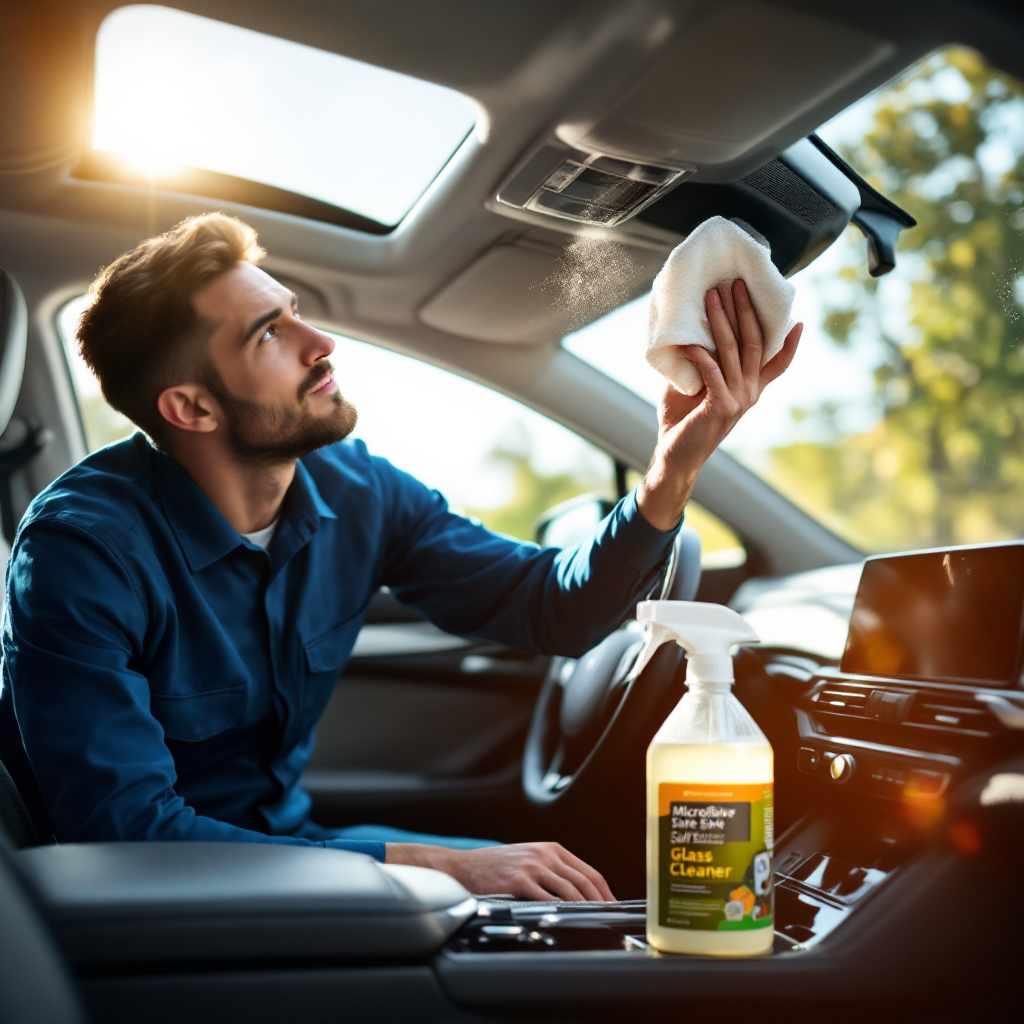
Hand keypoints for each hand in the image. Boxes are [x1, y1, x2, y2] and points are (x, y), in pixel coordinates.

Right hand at [385, 841, 615, 900]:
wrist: (464, 867)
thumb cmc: (496, 867)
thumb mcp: (528, 859)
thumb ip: (552, 870)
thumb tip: (578, 894)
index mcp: (551, 849)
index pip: (588, 871)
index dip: (605, 891)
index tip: (613, 906)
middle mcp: (545, 854)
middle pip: (584, 881)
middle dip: (602, 902)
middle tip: (611, 919)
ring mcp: (533, 866)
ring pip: (570, 890)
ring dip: (587, 908)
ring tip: (596, 923)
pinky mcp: (519, 881)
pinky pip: (548, 899)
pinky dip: (563, 911)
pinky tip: (569, 921)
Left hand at [636, 279, 802, 530]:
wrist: (674, 457)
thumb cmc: (682, 419)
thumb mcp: (696, 384)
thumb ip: (703, 361)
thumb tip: (690, 329)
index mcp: (749, 388)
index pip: (778, 363)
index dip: (790, 343)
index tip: (798, 319)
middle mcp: (749, 393)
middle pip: (753, 343)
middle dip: (745, 310)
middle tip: (737, 283)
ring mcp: (737, 400)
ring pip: (732, 351)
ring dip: (721, 321)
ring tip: (712, 296)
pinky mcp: (720, 407)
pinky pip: (712, 373)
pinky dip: (700, 355)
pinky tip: (689, 341)